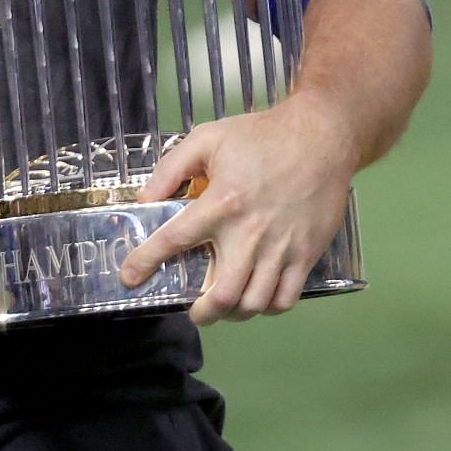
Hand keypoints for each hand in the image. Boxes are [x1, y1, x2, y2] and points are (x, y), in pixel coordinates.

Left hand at [119, 91, 356, 324]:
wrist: (322, 138)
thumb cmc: (261, 137)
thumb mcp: (206, 138)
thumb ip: (170, 168)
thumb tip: (144, 198)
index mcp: (220, 204)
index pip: (174, 240)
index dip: (146, 262)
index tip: (129, 278)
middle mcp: (250, 234)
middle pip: (223, 294)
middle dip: (202, 312)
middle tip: (192, 311)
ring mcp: (282, 248)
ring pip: (255, 302)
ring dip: (234, 314)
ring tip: (222, 308)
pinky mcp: (307, 254)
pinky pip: (287, 297)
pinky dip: (268, 307)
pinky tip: (256, 299)